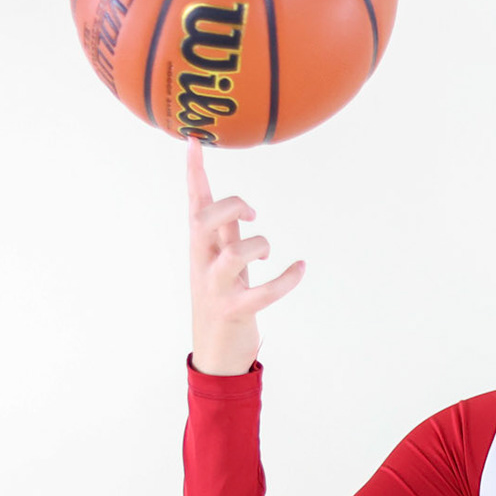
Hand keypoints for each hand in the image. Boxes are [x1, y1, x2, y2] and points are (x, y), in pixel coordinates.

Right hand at [187, 135, 304, 374]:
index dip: (195, 174)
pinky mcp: (235, 311)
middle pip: (202, 222)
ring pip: (231, 256)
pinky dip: (287, 279)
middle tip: (253, 215)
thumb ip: (226, 235)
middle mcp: (203, 265)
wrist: (215, 354)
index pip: (194, 205)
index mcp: (200, 249)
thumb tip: (236, 207)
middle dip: (230, 207)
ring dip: (258, 246)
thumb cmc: (222, 301)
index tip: (194, 142)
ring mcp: (216, 289)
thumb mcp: (222, 263)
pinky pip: (262, 292)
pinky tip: (300, 268)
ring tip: (268, 253)